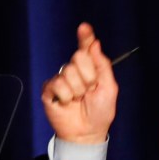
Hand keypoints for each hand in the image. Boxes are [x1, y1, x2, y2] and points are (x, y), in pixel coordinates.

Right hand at [41, 23, 117, 143]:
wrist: (87, 132)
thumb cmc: (100, 112)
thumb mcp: (109, 88)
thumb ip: (102, 66)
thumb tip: (95, 44)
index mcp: (90, 69)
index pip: (86, 49)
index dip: (85, 38)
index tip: (84, 27)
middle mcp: (74, 71)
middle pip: (79, 58)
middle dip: (88, 77)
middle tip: (89, 91)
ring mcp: (61, 79)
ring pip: (69, 72)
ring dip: (78, 89)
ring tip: (79, 99)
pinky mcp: (50, 89)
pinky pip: (58, 84)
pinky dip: (66, 96)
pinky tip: (67, 103)